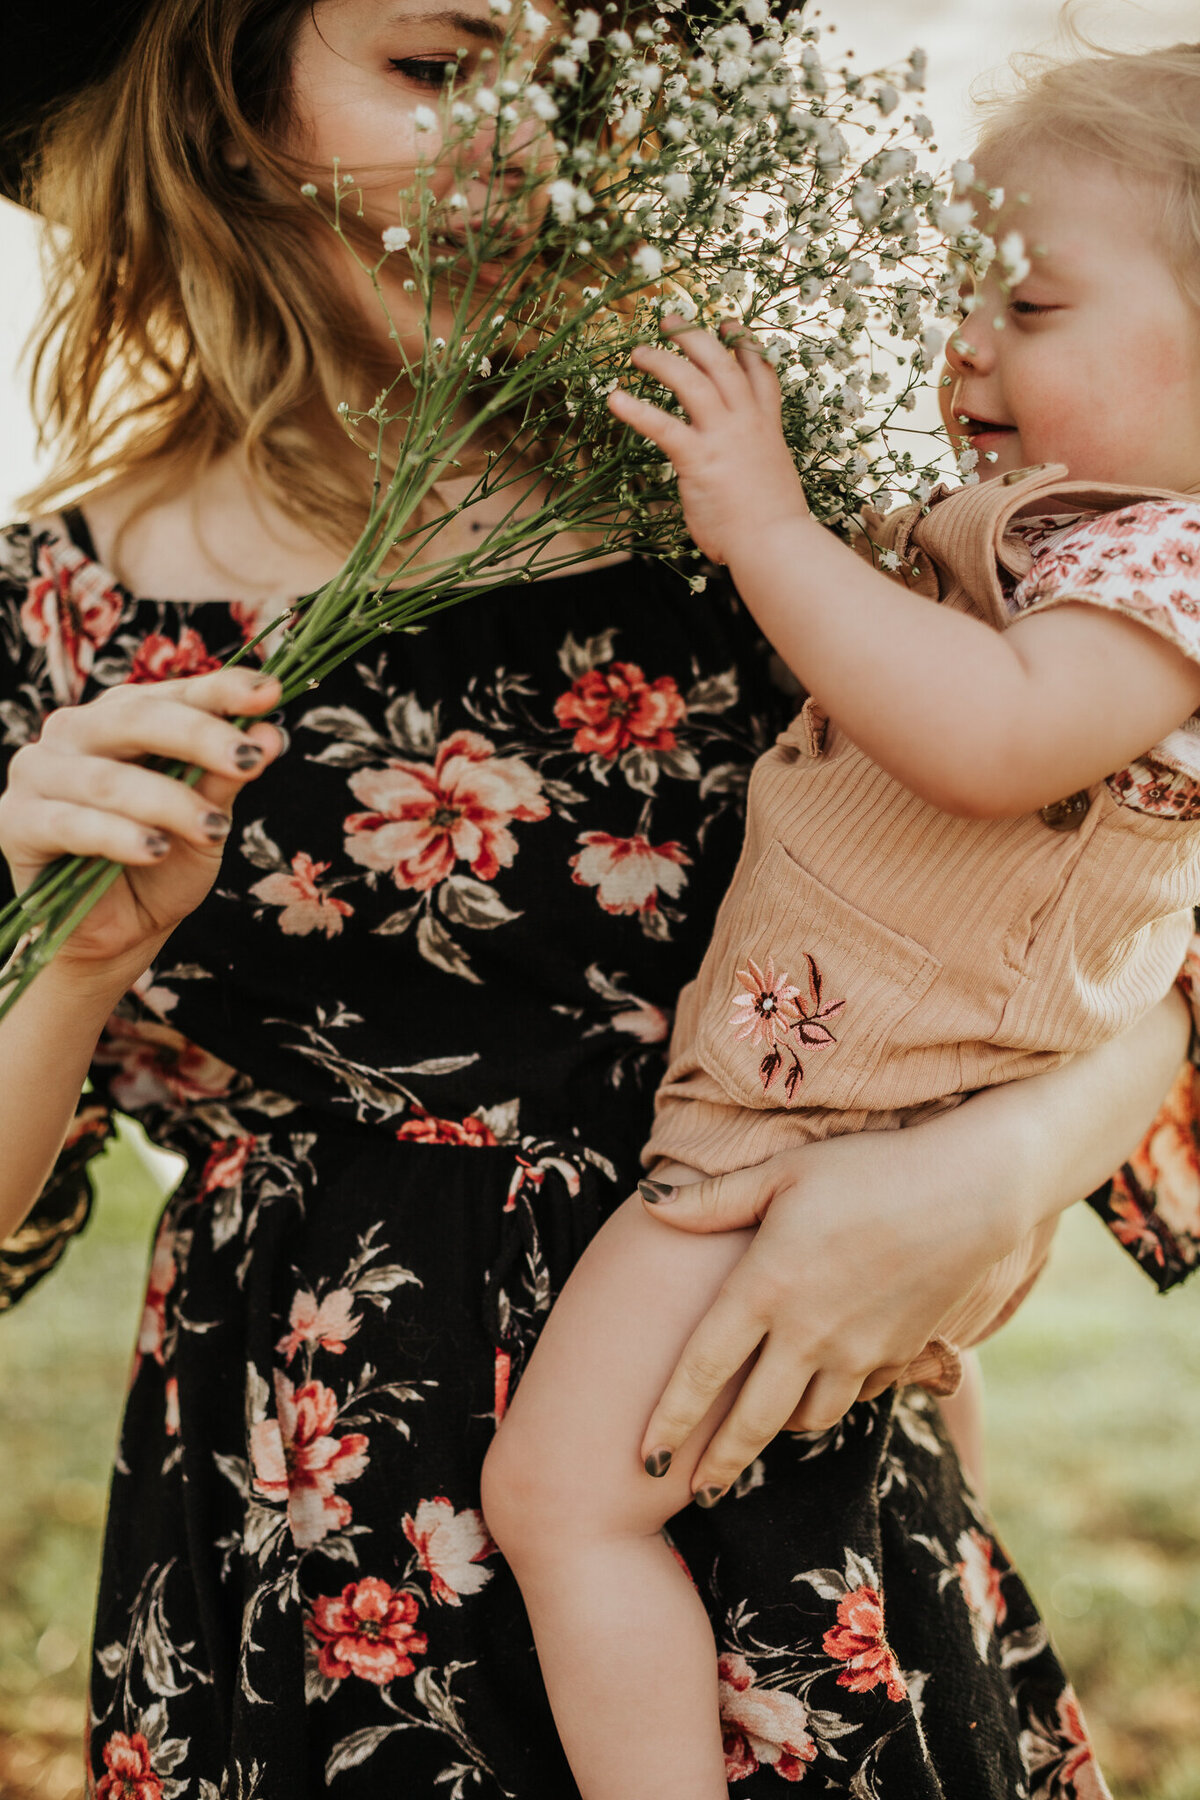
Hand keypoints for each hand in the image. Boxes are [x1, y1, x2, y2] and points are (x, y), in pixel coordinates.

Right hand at [0, 667, 282, 980]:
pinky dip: (119, 836)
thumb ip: (228, 778)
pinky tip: (156, 850)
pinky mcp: (16, 821)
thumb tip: (271, 734)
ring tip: (213, 829)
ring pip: (108, 778)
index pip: (175, 693)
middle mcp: (76, 732)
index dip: (222, 690)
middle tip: (250, 759)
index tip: (271, 693)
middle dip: (199, 736)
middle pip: (136, 719)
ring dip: (167, 802)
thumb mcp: (207, 820)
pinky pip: (72, 823)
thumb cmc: (163, 864)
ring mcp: (38, 772)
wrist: (118, 933)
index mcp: (123, 717)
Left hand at [607, 319, 809, 568]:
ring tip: (638, 352)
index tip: (728, 323)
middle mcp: (746, 422)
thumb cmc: (773, 525)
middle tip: (669, 320)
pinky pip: (661, 425)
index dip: (743, 343)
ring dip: (662, 360)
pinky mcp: (698, 459)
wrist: (775, 544)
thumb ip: (749, 465)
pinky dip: (635, 410)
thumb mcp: (769, 480)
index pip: (758, 371)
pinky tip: (614, 398)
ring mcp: (724, 437)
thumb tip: (734, 476)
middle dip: (693, 335)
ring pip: (692, 381)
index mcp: (766, 426)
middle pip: (720, 362)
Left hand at [638, 1130, 1020, 1500]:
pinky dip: (832, 1401)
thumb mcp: (782, 1172)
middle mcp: (808, 1333)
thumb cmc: (867, 1168)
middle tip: (696, 1491)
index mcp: (766, 1287)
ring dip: (778, 1430)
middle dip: (720, 1463)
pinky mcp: (899, 1354)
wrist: (970, 1189)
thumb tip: (648, 1203)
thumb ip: (712, 1199)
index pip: (703, 1370)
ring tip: (759, 1432)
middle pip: (753, 1420)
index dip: (670, 1420)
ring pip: (808, 1417)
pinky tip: (823, 1389)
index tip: (645, 1459)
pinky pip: (856, 1396)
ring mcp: (858, 1351)